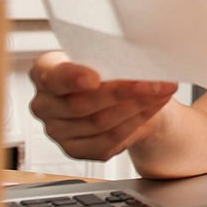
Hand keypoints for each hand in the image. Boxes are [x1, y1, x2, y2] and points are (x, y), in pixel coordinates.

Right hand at [28, 52, 176, 160]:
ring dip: (138, 106)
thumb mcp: (108, 57)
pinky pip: (109, 140)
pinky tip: (153, 107)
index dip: (72, 77)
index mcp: (46, 73)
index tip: (95, 77)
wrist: (123, 97)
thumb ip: (111, 59)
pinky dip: (137, 121)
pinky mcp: (76, 149)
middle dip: (124, 92)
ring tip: (161, 92)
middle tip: (154, 82)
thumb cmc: (109, 71)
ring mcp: (58, 130)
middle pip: (82, 103)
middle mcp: (45, 104)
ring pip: (100, 122)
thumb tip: (136, 61)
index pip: (52, 76)